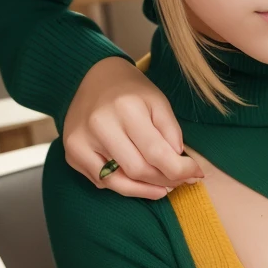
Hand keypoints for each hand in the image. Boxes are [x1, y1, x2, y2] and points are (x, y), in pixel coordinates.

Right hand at [63, 57, 204, 198]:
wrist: (90, 77)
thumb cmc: (130, 90)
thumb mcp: (158, 100)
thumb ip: (171, 131)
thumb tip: (180, 163)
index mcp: (126, 109)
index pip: (157, 152)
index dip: (180, 170)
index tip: (196, 174)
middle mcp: (100, 126)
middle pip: (139, 170)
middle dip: (165, 181)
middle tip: (181, 181)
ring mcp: (81, 141)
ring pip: (118, 183)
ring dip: (145, 190)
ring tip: (163, 188)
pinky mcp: (72, 153)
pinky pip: (101, 182)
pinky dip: (123, 186)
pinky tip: (137, 181)